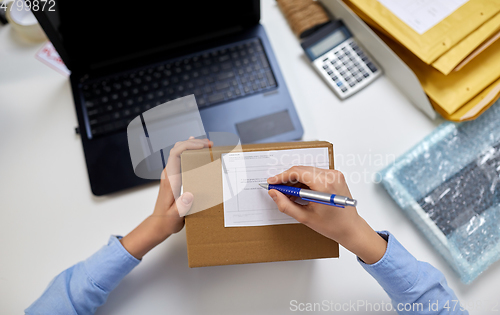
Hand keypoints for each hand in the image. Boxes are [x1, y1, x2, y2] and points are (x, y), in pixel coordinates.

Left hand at [121, 137, 211, 258]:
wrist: (159, 223)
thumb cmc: (166, 220)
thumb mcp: (175, 216)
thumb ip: (182, 206)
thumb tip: (189, 195)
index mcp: (170, 180)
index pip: (175, 154)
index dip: (188, 146)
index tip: (202, 146)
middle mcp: (169, 174)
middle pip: (178, 149)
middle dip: (193, 143)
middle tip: (209, 144)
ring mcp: (170, 174)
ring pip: (178, 151)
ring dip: (192, 145)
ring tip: (206, 145)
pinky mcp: (173, 176)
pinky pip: (179, 158)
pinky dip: (188, 151)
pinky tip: (195, 147)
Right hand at [267, 166, 386, 263]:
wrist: (351, 228)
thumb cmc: (332, 225)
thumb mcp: (304, 217)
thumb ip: (286, 204)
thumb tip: (274, 193)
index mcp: (324, 185)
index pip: (297, 172)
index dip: (281, 177)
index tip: (271, 183)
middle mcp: (331, 176)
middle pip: (301, 170)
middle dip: (287, 179)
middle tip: (277, 189)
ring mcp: (335, 174)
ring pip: (307, 171)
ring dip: (296, 181)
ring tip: (288, 194)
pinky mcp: (335, 176)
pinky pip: (314, 174)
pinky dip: (305, 181)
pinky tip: (300, 193)